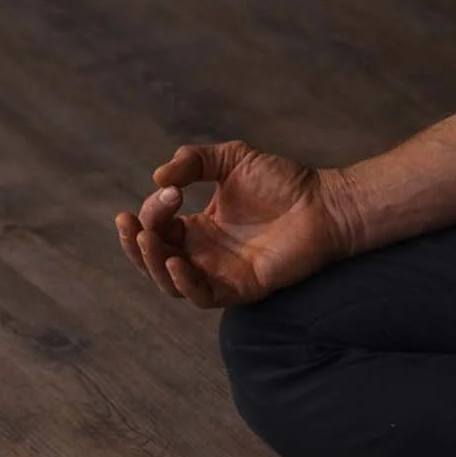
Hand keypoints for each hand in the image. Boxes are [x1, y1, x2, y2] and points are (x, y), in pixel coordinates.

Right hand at [115, 140, 356, 306]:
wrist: (324, 203)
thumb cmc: (283, 181)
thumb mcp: (232, 159)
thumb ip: (195, 161)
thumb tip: (159, 177)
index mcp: (199, 228)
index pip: (159, 227)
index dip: (152, 211)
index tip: (168, 190)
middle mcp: (205, 254)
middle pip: (154, 260)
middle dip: (135, 243)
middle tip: (131, 222)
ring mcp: (221, 273)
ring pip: (170, 282)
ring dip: (152, 263)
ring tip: (149, 239)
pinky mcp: (241, 288)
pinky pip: (203, 296)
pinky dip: (184, 283)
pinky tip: (176, 262)